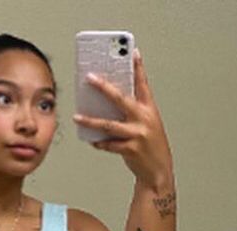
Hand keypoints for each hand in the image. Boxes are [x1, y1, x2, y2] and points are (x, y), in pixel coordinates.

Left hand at [72, 48, 172, 190]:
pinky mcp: (131, 149)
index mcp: (150, 110)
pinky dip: (99, 142)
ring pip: (109, 124)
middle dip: (103, 87)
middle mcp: (144, 119)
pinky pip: (109, 144)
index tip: (132, 52)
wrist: (158, 171)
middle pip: (120, 98)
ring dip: (90, 121)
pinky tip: (91, 140)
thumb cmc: (151, 146)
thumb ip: (133, 112)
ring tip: (77, 117)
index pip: (143, 84)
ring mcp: (138, 134)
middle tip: (89, 77)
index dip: (138, 67)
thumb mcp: (147, 124)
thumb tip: (108, 104)